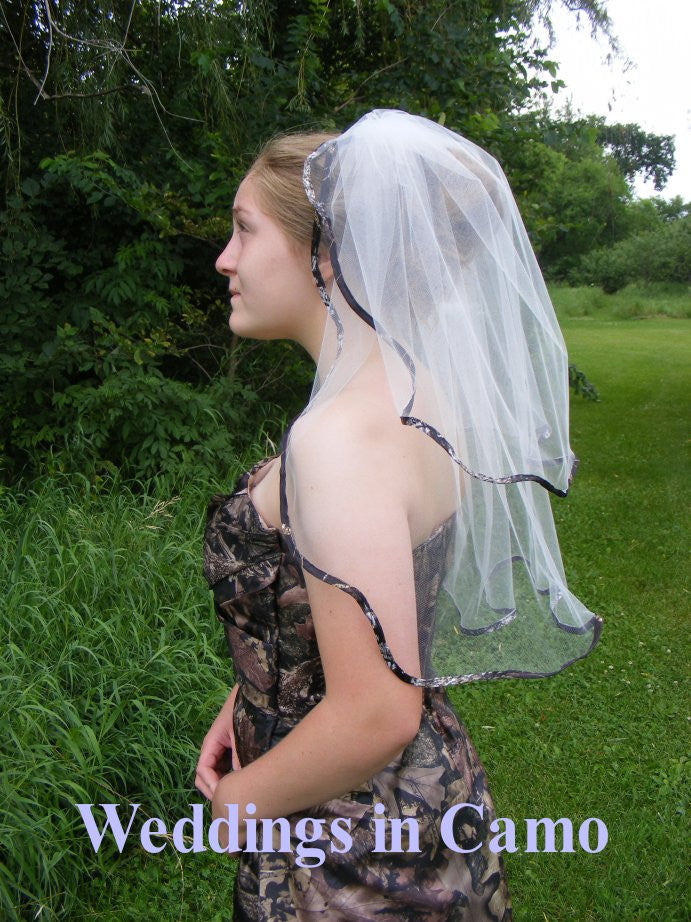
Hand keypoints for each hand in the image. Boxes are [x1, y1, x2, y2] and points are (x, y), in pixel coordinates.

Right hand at [195, 683, 240, 800]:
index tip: (223, 794)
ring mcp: (218, 751)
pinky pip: (222, 770)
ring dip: (219, 787)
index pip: (202, 770)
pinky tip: (239, 786)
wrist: (249, 696)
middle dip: (212, 790)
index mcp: (210, 744)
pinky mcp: (227, 752)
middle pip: (203, 777)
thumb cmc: (241, 710)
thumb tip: (239, 779)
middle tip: (228, 803)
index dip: (211, 785)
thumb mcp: (239, 733)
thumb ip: (237, 754)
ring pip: (213, 775)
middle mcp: (211, 749)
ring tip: (234, 797)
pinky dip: (227, 780)